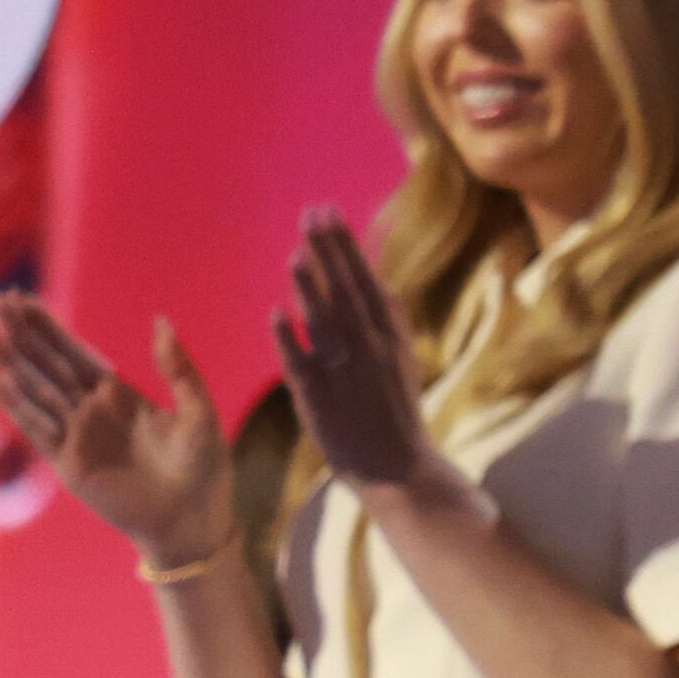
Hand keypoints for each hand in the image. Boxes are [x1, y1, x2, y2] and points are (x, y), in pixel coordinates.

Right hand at [0, 292, 236, 564]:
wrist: (194, 519)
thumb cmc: (203, 468)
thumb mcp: (198, 409)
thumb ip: (178, 367)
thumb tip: (161, 320)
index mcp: (121, 395)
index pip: (75, 351)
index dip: (47, 325)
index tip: (21, 297)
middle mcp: (92, 411)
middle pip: (47, 362)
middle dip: (19, 331)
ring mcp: (77, 436)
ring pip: (35, 389)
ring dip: (7, 360)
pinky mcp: (70, 464)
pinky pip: (38, 428)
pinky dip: (15, 404)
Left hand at [274, 207, 439, 498]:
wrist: (397, 466)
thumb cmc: (395, 410)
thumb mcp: (402, 358)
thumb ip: (391, 321)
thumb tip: (382, 283)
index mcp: (390, 334)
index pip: (364, 277)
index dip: (344, 244)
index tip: (328, 211)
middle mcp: (369, 347)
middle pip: (345, 289)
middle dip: (328, 250)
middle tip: (313, 212)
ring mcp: (344, 372)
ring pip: (325, 321)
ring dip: (310, 286)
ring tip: (296, 252)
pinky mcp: (318, 399)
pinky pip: (301, 363)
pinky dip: (289, 338)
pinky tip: (276, 312)